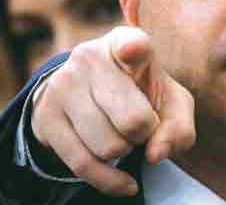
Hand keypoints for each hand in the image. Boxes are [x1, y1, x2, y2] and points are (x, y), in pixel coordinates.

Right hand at [30, 26, 195, 195]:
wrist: (88, 92)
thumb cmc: (141, 94)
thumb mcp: (171, 101)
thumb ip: (179, 126)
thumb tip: (155, 154)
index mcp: (125, 43)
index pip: (132, 45)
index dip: (134, 49)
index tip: (133, 50)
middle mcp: (89, 58)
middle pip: (132, 120)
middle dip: (145, 134)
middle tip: (141, 124)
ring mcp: (63, 87)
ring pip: (108, 146)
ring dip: (125, 151)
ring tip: (122, 134)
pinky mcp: (45, 118)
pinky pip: (83, 164)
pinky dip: (110, 180)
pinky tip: (126, 182)